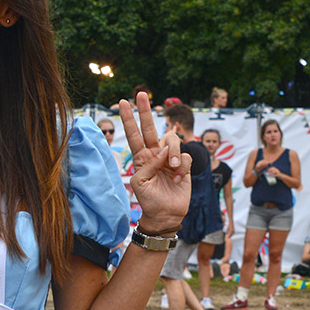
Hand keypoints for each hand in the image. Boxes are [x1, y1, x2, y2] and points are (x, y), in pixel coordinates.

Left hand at [118, 95, 190, 232]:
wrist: (165, 214)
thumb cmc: (149, 200)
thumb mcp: (140, 183)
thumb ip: (148, 165)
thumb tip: (164, 152)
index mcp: (141, 158)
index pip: (133, 135)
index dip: (129, 119)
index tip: (124, 102)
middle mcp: (155, 154)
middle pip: (150, 128)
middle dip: (145, 111)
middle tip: (141, 94)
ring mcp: (170, 158)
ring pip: (172, 141)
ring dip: (174, 154)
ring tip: (173, 169)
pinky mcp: (184, 165)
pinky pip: (186, 157)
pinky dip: (183, 167)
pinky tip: (179, 179)